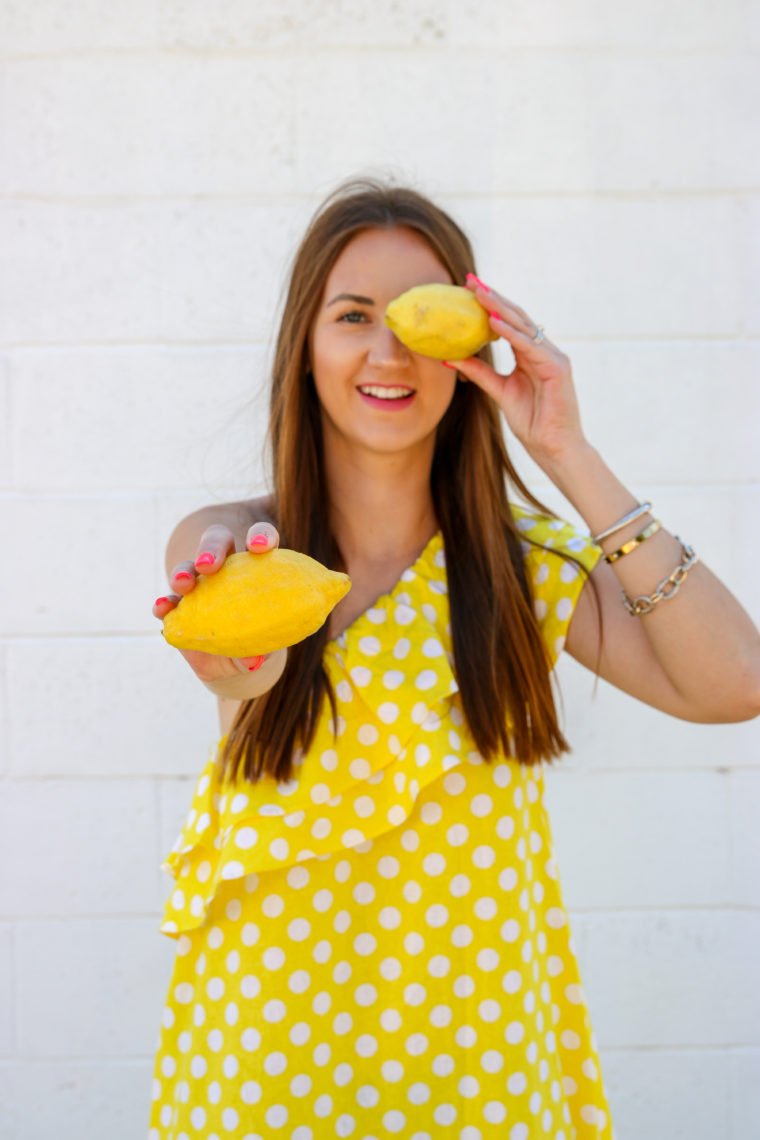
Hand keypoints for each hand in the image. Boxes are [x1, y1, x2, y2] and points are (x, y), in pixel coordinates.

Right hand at [152, 521, 280, 684]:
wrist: (236, 664)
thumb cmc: (262, 645)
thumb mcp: (267, 650)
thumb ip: (263, 651)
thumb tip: (253, 660)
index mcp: (257, 565)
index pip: (261, 539)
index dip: (261, 536)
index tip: (258, 547)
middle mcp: (226, 566)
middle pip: (217, 541)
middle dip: (211, 547)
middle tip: (208, 564)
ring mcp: (199, 585)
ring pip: (187, 567)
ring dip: (182, 572)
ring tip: (182, 584)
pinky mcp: (177, 608)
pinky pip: (167, 602)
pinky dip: (164, 604)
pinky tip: (162, 608)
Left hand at [452, 274, 587, 471]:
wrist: (552, 447)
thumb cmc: (532, 422)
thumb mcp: (499, 391)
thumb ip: (479, 373)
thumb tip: (450, 358)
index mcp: (530, 354)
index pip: (508, 323)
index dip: (489, 305)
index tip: (468, 289)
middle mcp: (543, 350)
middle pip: (516, 317)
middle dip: (493, 297)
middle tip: (470, 279)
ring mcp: (553, 357)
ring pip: (523, 326)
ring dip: (499, 308)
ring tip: (478, 293)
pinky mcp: (557, 368)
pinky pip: (529, 346)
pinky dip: (511, 334)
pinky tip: (493, 322)